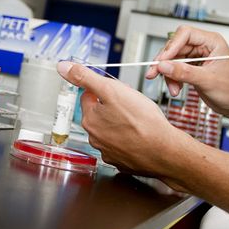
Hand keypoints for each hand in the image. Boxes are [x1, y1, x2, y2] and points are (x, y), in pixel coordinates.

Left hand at [56, 60, 190, 184]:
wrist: (164, 151)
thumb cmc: (143, 122)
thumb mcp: (112, 90)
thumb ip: (86, 78)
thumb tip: (63, 67)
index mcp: (90, 119)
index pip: (88, 96)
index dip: (105, 90)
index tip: (117, 91)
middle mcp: (95, 138)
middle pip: (99, 113)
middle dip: (112, 106)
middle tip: (131, 105)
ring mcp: (108, 151)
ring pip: (110, 129)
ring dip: (120, 123)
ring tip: (138, 120)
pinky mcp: (122, 161)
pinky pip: (122, 145)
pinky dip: (129, 139)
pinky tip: (140, 135)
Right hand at [147, 26, 228, 117]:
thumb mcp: (207, 80)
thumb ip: (184, 72)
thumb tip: (164, 66)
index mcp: (212, 42)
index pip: (185, 34)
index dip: (172, 46)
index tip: (162, 60)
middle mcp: (203, 46)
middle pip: (175, 46)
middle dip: (165, 62)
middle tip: (154, 73)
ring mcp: (197, 57)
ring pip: (173, 59)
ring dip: (168, 74)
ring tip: (172, 88)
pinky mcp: (192, 67)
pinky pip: (175, 68)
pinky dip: (172, 79)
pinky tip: (175, 88)